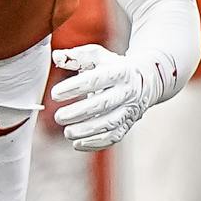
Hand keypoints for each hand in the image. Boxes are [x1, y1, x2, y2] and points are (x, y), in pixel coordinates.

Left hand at [49, 45, 167, 148]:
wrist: (145, 80)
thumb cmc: (113, 67)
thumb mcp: (98, 56)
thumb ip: (76, 56)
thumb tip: (57, 56)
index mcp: (119, 72)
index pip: (95, 79)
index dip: (74, 87)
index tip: (55, 94)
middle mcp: (127, 92)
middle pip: (103, 104)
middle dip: (78, 113)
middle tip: (59, 117)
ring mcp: (129, 110)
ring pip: (109, 124)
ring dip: (86, 131)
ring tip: (67, 132)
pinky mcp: (128, 125)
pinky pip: (113, 137)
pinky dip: (95, 143)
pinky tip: (77, 144)